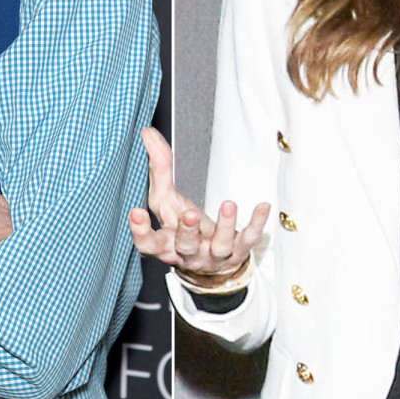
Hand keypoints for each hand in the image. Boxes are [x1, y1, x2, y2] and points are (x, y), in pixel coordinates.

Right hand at [128, 127, 269, 285]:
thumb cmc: (181, 228)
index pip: (147, 242)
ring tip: (229, 204)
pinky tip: (263, 206)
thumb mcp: (166, 201)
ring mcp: (214, 256)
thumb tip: (148, 133)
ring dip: (225, 226)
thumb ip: (158, 169)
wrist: (209, 265)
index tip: (136, 212)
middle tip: (190, 214)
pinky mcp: (237, 253)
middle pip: (185, 246)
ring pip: (219, 246)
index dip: (140, 231)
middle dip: (188, 231)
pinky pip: (248, 239)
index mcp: (164, 244)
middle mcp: (188, 254)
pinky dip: (256, 224)